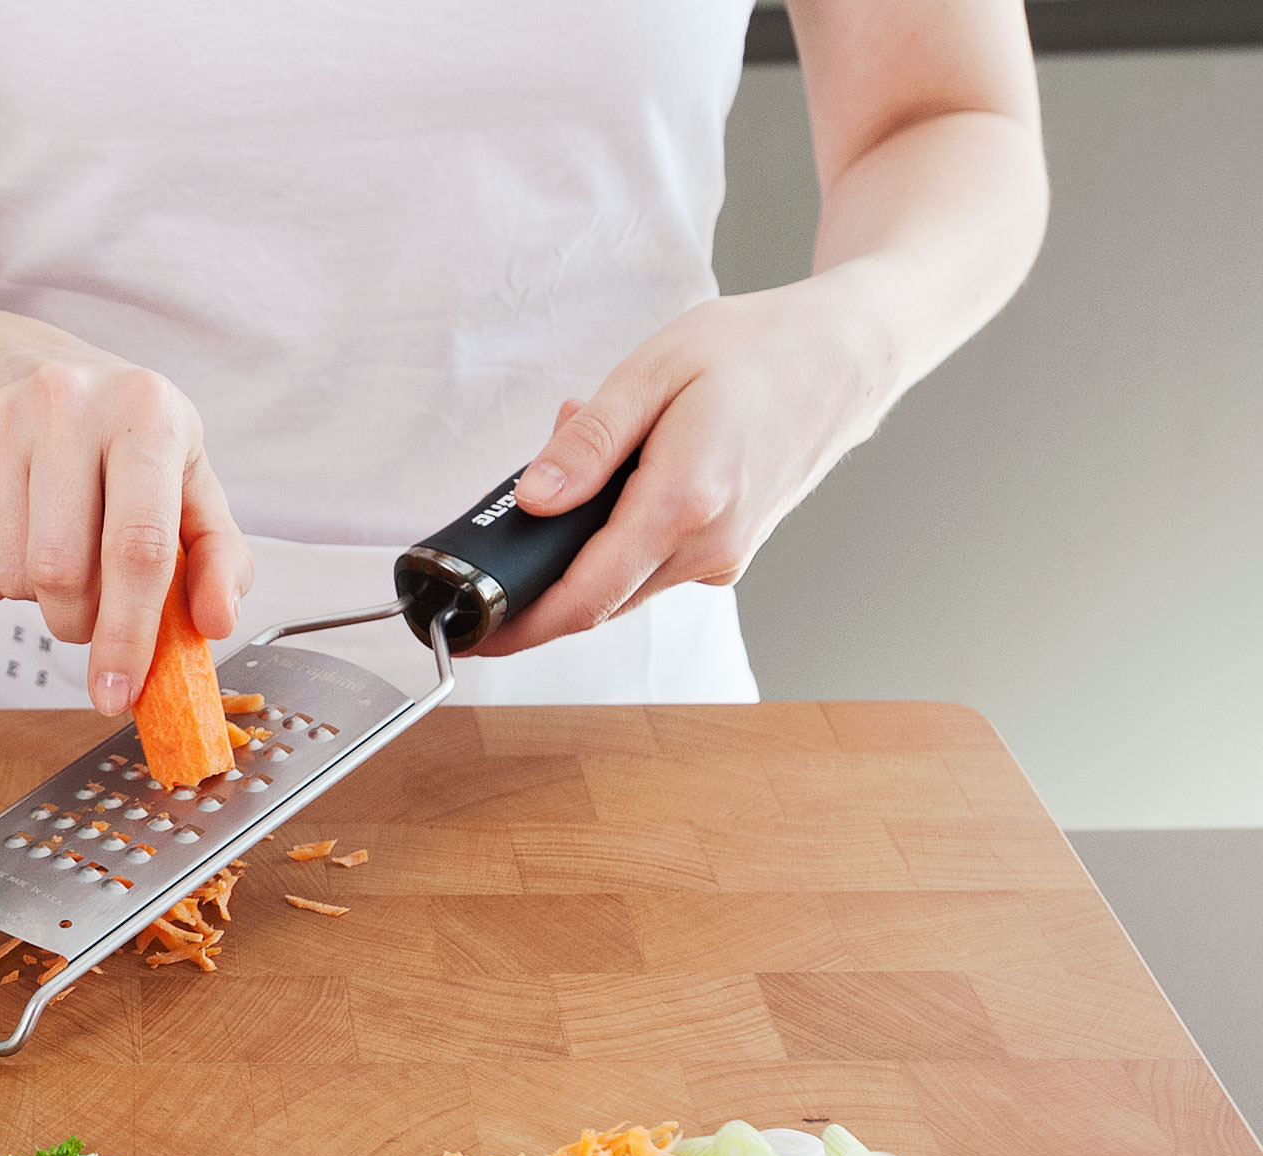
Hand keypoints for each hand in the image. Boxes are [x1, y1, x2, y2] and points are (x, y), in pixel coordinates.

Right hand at [0, 314, 252, 712]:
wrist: (12, 366)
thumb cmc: (117, 442)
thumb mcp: (187, 482)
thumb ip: (219, 556)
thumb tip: (217, 622)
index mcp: (147, 411)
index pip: (138, 546)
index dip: (130, 634)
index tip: (119, 693)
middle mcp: (69, 403)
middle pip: (66, 574)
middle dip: (81, 620)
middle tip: (92, 601)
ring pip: (17, 578)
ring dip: (41, 601)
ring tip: (56, 554)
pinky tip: (13, 538)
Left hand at [474, 267, 898, 656]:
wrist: (851, 354)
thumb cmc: (759, 350)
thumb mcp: (654, 371)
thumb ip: (589, 444)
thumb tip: (534, 500)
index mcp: (684, 503)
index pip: (585, 596)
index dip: (522, 624)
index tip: (473, 636)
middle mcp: (709, 547)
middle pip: (597, 601)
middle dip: (538, 584)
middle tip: (495, 545)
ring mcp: (724, 557)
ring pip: (624, 585)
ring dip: (581, 549)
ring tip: (575, 471)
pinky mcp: (730, 553)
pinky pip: (653, 567)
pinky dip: (620, 539)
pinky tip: (622, 480)